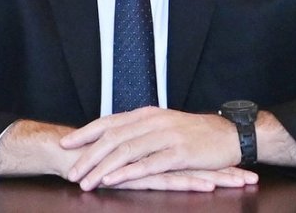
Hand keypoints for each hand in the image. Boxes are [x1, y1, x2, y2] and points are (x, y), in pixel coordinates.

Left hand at [59, 107, 253, 189]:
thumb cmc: (196, 133)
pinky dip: (127, 172)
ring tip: (85, 181)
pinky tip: (113, 180)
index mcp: (148, 114)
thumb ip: (141, 130)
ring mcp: (166, 137)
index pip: (110, 121)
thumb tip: (116, 138)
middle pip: (113, 138)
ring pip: (126, 151)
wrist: (229, 135)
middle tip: (71, 172)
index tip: (66, 143)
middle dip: (88, 156)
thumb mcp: (165, 125)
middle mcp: (154, 122)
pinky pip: (148, 164)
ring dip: (102, 167)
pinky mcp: (179, 154)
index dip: (86, 132)